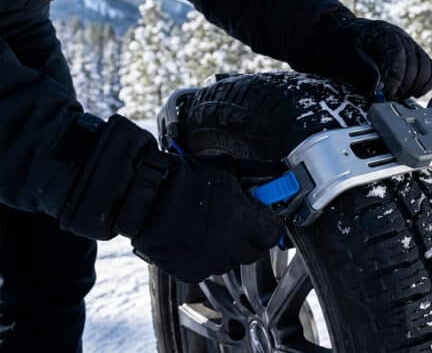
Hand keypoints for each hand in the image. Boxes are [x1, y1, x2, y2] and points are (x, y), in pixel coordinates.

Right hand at [59, 115, 282, 282]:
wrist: (144, 197)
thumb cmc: (183, 178)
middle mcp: (233, 244)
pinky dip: (203, 258)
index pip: (273, 233)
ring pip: (230, 261)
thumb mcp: (225, 171)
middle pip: (254, 251)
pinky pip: (207, 268)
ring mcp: (212, 261)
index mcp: (246, 219)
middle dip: (249, 238)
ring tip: (209, 229)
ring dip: (226, 249)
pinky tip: (192, 240)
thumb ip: (251, 182)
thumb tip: (270, 182)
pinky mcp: (192, 273)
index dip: (269, 225)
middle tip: (237, 224)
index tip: (264, 219)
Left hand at [307, 12, 431, 100]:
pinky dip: (424, 84)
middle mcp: (401, 37)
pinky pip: (428, 70)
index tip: (388, 95)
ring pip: (425, 67)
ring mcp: (410, 46)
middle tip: (390, 100)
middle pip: (414, 64)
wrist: (343, 35)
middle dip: (403, 86)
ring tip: (398, 98)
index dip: (395, 78)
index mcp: (384, 33)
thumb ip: (362, 66)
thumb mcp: (346, 52)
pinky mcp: (415, 55)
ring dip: (415, 87)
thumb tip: (377, 86)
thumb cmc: (343, 44)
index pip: (398, 55)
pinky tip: (412, 94)